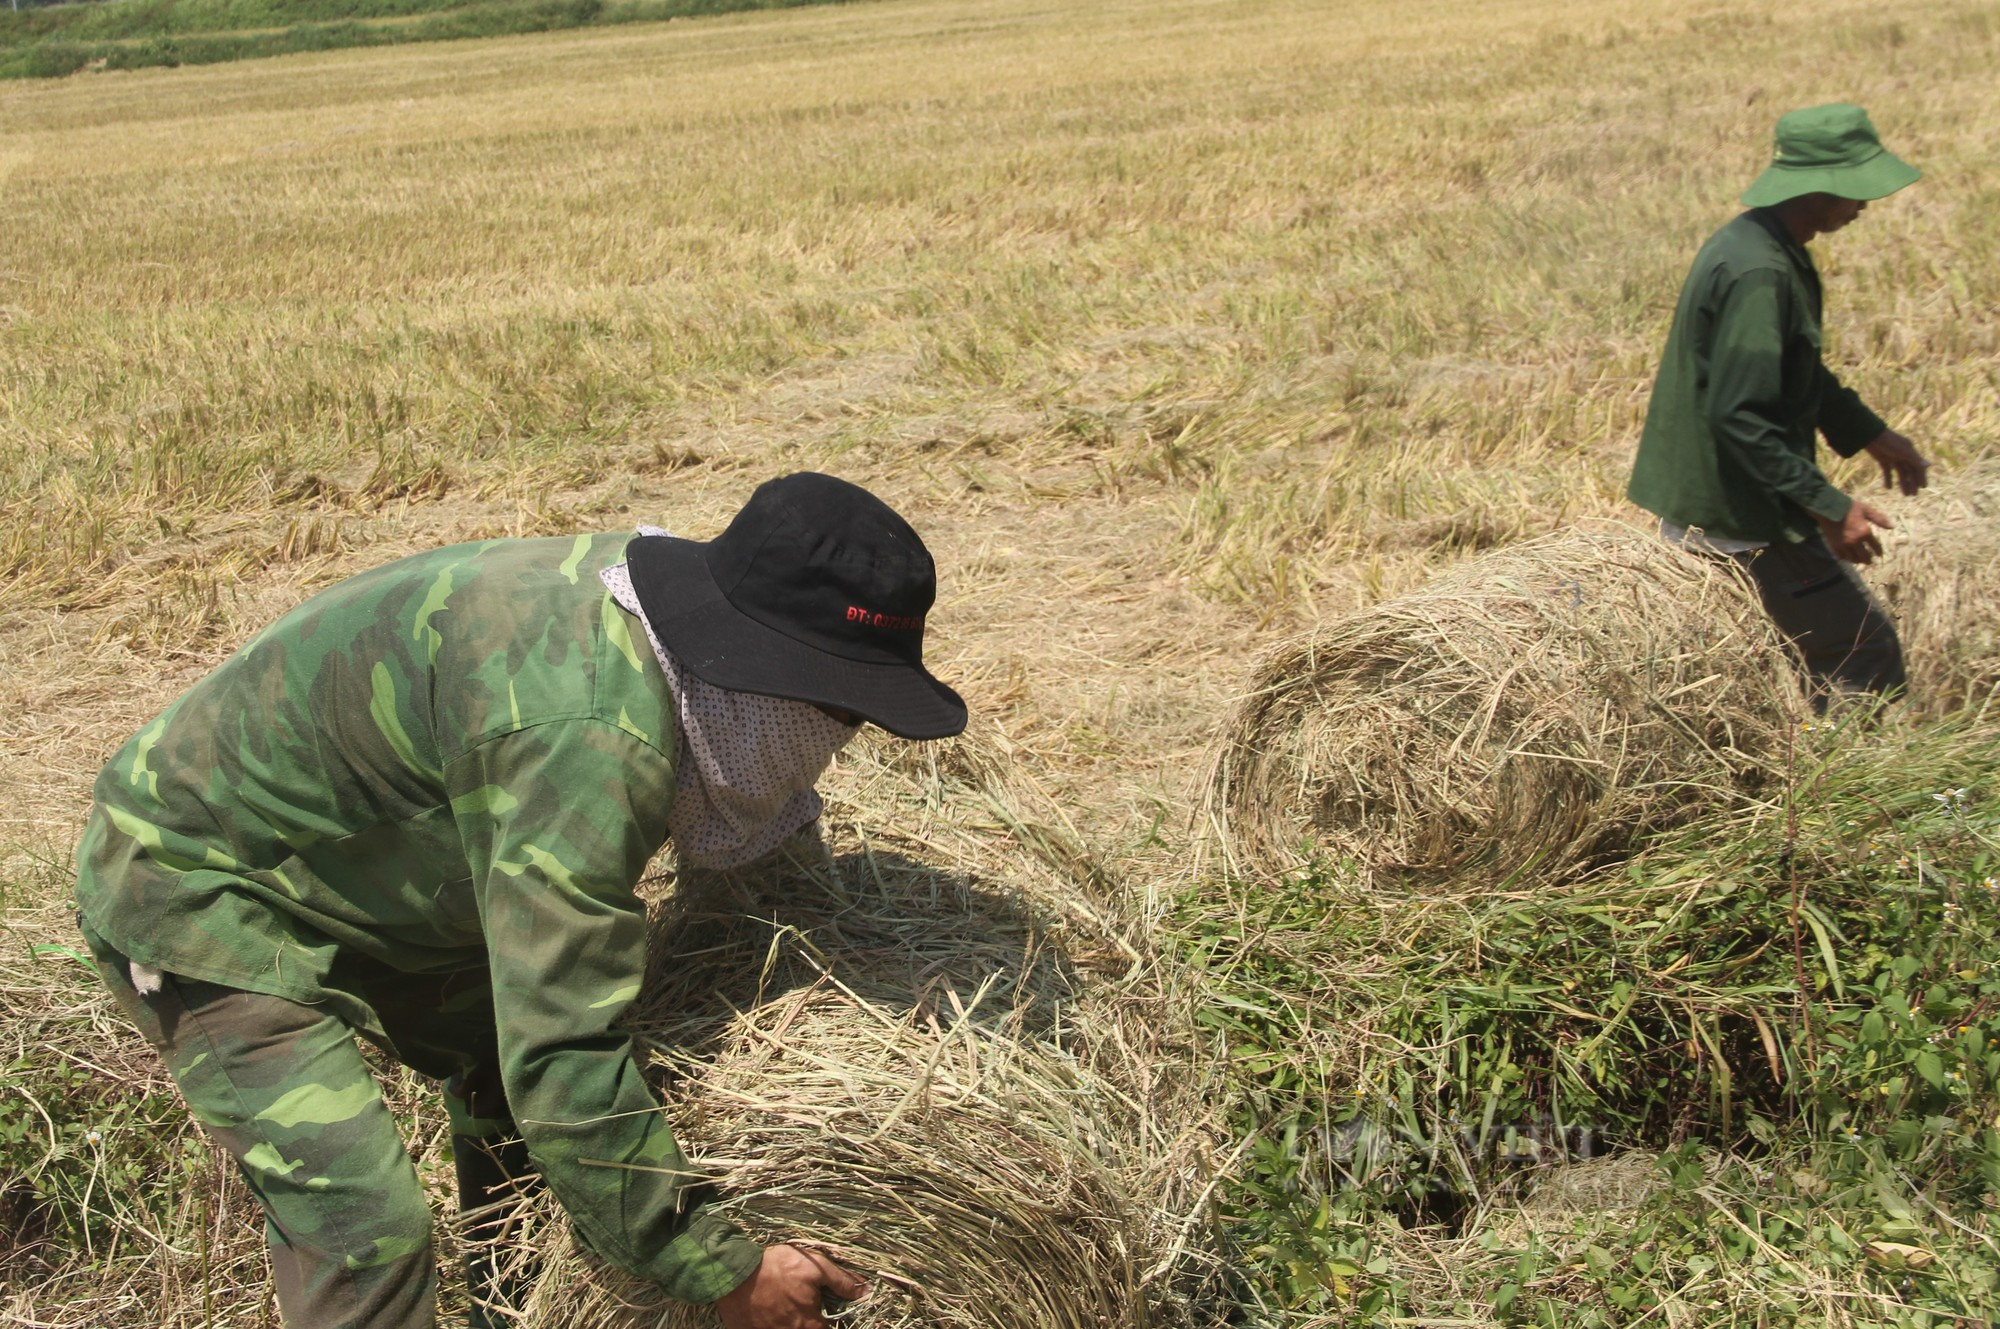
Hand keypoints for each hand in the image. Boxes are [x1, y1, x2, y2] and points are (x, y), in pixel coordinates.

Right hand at [714, 1244, 867, 1328]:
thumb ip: (841, 1281)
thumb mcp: (814, 1267)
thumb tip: (865, 1291)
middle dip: (812, 1322)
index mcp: (811, 1326)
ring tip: (785, 1306)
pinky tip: (769, 1312)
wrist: (734, 1273)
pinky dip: (772, 1324)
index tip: (826, 1312)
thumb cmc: (776, 1269)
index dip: (832, 1323)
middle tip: (801, 1303)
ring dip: (791, 1321)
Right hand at [1817, 500, 1891, 565]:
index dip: (1878, 551)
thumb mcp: (1866, 510)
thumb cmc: (1849, 507)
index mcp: (1864, 532)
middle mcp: (1855, 541)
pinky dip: (1846, 558)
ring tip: (1860, 560)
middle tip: (1870, 561)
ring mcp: (1844, 545)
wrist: (1829, 508)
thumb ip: (1879, 519)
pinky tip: (1848, 556)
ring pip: (1853, 558)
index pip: (1875, 546)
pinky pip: (1841, 556)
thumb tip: (1892, 527)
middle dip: (1868, 560)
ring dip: (1858, 560)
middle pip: (1864, 556)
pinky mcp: (1834, 545)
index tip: (1879, 554)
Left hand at [1863, 429, 1930, 495]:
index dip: (1921, 477)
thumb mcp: (1903, 451)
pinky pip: (1887, 471)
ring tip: (1905, 494)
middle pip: (1909, 471)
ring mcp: (1892, 457)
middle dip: (1912, 482)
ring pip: (1900, 472)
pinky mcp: (1882, 459)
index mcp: (1910, 451)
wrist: (1870, 435)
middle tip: (1913, 495)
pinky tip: (1888, 488)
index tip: (1923, 487)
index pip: (1918, 466)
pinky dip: (1888, 479)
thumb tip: (1929, 465)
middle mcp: (1903, 454)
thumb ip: (1915, 459)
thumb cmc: (1888, 442)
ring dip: (1902, 483)